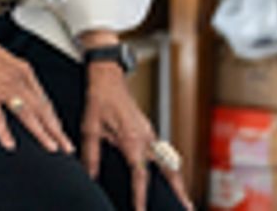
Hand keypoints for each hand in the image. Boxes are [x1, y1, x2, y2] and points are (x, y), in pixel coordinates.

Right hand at [0, 6, 74, 153]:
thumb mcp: (4, 62)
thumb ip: (16, 78)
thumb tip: (25, 95)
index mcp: (23, 70)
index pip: (44, 101)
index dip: (54, 119)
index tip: (60, 133)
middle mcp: (17, 79)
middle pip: (42, 109)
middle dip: (56, 131)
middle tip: (67, 147)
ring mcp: (1, 86)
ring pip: (27, 113)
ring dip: (41, 132)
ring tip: (50, 146)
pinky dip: (4, 131)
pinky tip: (9, 143)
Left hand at [81, 64, 191, 210]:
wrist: (108, 78)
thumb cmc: (99, 100)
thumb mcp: (89, 129)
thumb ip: (91, 154)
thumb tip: (90, 176)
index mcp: (132, 140)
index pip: (140, 175)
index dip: (140, 196)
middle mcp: (146, 139)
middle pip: (168, 171)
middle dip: (178, 192)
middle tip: (187, 209)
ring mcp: (151, 134)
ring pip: (169, 163)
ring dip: (178, 182)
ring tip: (184, 200)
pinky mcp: (149, 131)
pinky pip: (164, 154)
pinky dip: (171, 168)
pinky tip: (171, 178)